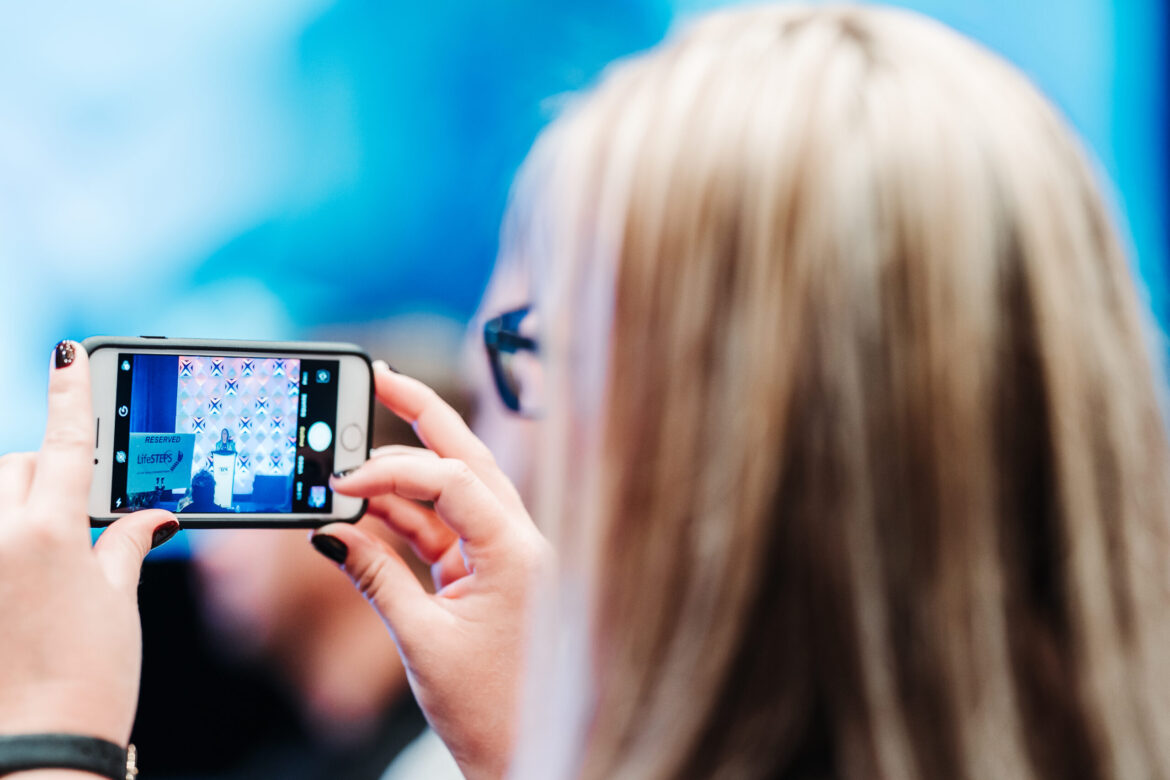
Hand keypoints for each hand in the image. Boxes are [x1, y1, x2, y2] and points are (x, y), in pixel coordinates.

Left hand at [0, 341, 179, 744]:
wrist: (39, 750)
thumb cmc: (90, 680)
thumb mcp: (119, 604)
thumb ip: (127, 544)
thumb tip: (150, 516)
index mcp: (47, 534)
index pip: (64, 444)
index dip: (70, 393)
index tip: (68, 352)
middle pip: (14, 470)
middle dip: (41, 475)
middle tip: (74, 512)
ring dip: (14, 506)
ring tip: (43, 551)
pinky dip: (5, 541)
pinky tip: (23, 579)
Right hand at [314, 364, 551, 778]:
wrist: (522, 757)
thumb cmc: (491, 710)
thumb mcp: (422, 641)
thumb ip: (375, 578)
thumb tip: (331, 531)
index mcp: (519, 552)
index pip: (455, 481)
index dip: (394, 470)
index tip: (342, 480)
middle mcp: (520, 543)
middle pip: (470, 459)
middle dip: (423, 415)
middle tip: (379, 376)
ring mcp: (505, 555)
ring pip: (454, 493)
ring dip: (403, 478)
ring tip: (351, 462)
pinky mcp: (487, 574)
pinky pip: (443, 530)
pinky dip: (404, 519)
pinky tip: (364, 509)